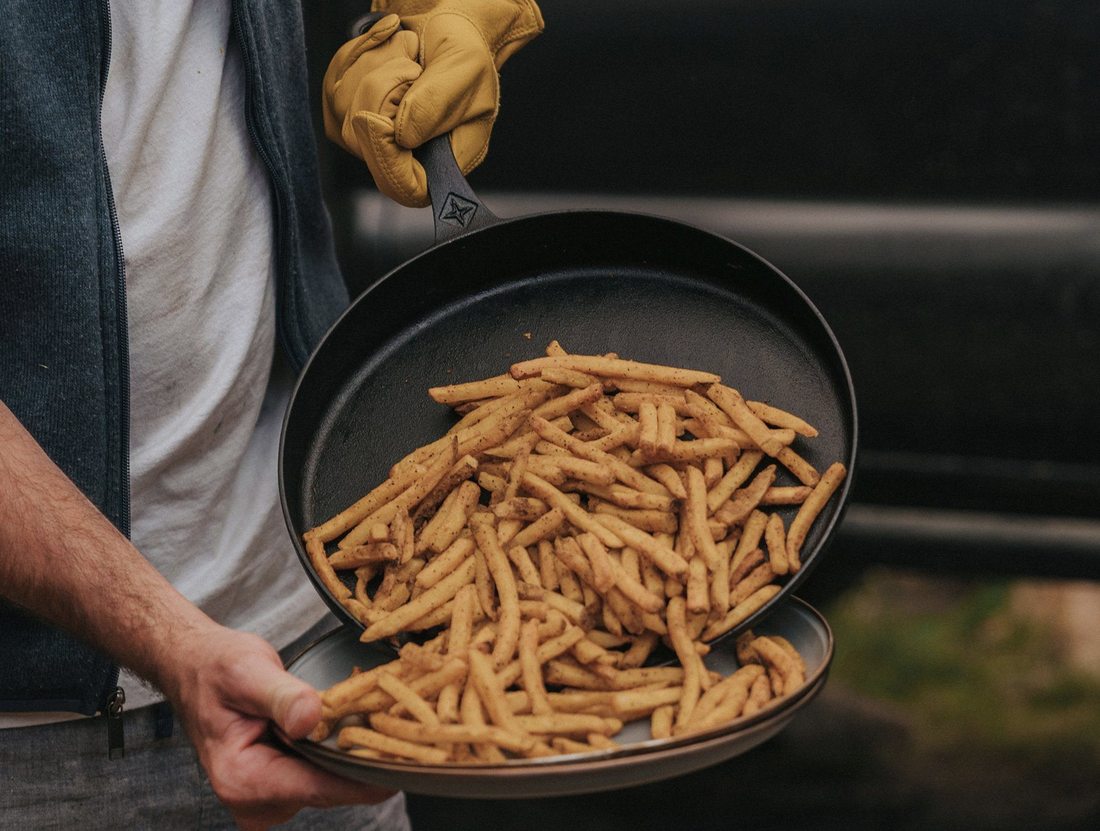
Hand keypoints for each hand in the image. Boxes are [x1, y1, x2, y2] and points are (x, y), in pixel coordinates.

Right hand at [163, 624, 392, 830]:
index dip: (365, 775)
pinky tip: (355, 726)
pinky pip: (322, 776)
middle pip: (330, 789)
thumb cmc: (217, 667)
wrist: (197, 669)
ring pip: (330, 784)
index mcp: (242, 779)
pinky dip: (340, 753)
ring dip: (354, 755)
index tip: (407, 764)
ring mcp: (268, 801)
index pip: (319, 786)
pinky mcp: (281, 789)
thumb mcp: (247, 671)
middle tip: (408, 728)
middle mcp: (254, 801)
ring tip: (382, 720)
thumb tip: (311, 719)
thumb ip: (282, 696)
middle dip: (365, 761)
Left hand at [322, 0, 543, 206]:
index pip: (409, 190)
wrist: (443, 24)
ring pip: (345, 112)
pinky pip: (334, 87)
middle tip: (414, 67)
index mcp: (447, 158)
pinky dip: (358, 56)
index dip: (387, 163)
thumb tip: (402, 136)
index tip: (378, 121)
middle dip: (383, 90)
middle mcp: (409, 156)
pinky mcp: (350, 114)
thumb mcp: (464, 69)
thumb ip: (436, 103)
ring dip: (374, 66)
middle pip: (367, 144)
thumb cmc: (463, 52)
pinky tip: (385, 47)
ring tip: (406, 53)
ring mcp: (376, 139)